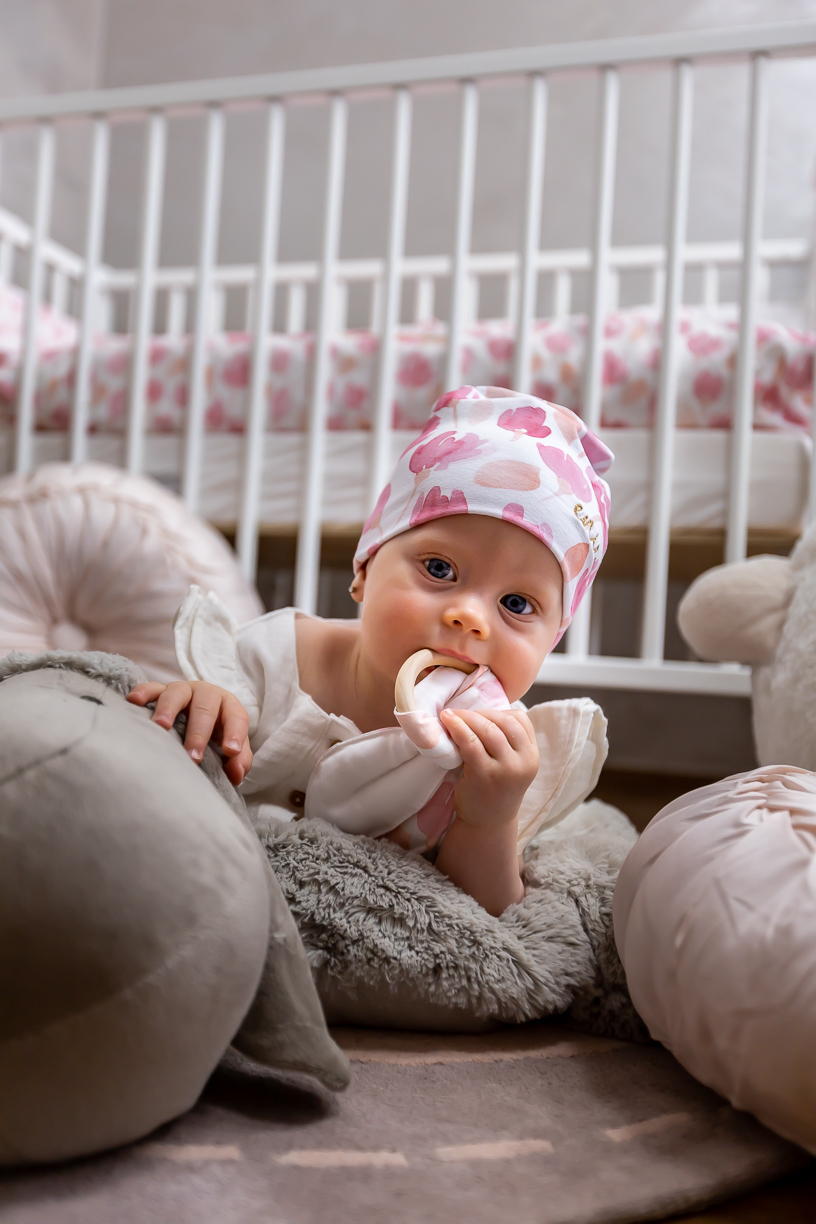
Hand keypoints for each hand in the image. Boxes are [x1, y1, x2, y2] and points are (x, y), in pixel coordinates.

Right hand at [127, 680, 252, 785]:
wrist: (194, 716)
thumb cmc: (215, 735)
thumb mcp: (230, 746)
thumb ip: (239, 760)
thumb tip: (236, 775)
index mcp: (228, 706)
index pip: (236, 717)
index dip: (235, 733)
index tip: (230, 752)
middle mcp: (206, 694)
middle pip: (205, 708)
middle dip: (199, 733)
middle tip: (193, 757)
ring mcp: (182, 690)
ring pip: (176, 694)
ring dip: (169, 709)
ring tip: (161, 726)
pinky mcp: (160, 690)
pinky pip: (151, 688)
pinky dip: (143, 692)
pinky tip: (134, 701)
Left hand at [438, 707, 538, 829]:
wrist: (487, 823)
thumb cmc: (495, 788)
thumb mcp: (511, 764)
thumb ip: (507, 741)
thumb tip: (480, 710)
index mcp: (532, 755)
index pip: (520, 720)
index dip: (498, 712)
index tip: (480, 715)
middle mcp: (523, 761)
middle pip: (504, 721)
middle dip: (480, 712)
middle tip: (461, 712)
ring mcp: (505, 769)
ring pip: (488, 729)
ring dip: (467, 717)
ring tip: (451, 715)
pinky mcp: (484, 775)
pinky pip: (471, 742)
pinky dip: (458, 728)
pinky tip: (447, 721)